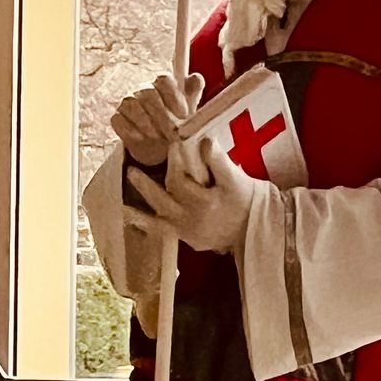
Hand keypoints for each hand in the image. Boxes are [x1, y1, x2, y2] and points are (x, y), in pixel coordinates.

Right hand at [112, 73, 203, 167]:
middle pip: (148, 94)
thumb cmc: (177, 123)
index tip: (183, 115)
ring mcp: (128, 103)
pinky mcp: (118, 119)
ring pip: (132, 106)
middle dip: (162, 115)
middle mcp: (143, 90)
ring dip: (147, 123)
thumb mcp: (189, 110)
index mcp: (161, 84)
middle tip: (173, 132)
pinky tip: (142, 139)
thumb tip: (196, 78)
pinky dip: (130, 130)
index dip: (173, 96)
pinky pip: (119, 121)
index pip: (164, 80)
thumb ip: (193, 93)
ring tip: (159, 137)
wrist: (161, 146)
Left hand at [127, 137, 255, 255]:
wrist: (256, 229)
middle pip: (164, 199)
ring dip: (139, 208)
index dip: (174, 161)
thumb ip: (219, 162)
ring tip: (124, 202)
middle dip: (147, 185)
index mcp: (206, 202)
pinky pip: (162, 231)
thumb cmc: (248, 201)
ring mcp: (188, 232)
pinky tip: (129, 216)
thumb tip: (204, 141)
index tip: (172, 144)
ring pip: (159, 217)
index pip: (181, 179)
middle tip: (131, 171)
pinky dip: (145, 224)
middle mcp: (192, 219)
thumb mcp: (237, 180)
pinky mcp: (187, 239)